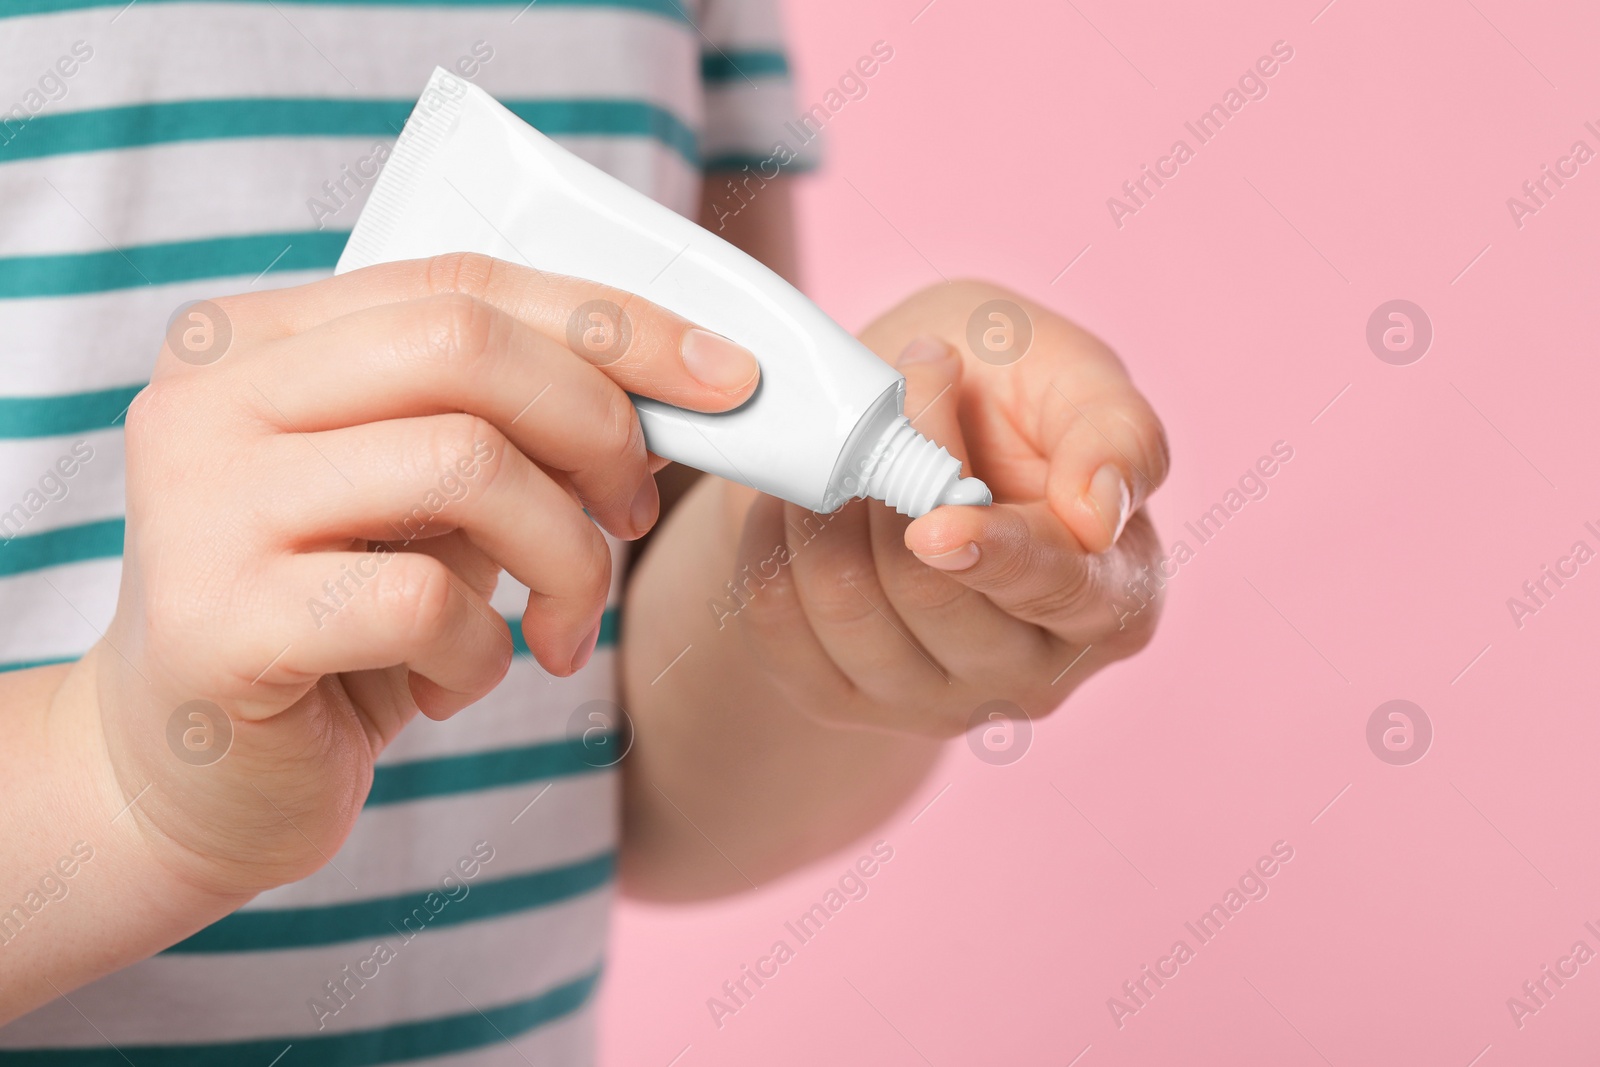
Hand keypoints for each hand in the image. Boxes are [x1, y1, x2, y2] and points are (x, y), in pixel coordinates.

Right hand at [86, 253, 759, 898]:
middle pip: (466, 351)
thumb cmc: (332, 624)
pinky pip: (424, 602)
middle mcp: (208, 400)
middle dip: (597, 430)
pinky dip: (486, 653)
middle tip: (631, 516)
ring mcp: (200, 506)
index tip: (727, 379)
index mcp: (253, 341)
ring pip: (464, 465)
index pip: (463, 285)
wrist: (190, 782)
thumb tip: (675, 387)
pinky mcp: (219, 623)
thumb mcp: (416, 499)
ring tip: (560, 627)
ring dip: (562, 557)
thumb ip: (499, 423)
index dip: (614, 323)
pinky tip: (455, 685)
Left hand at [720, 279, 1168, 735]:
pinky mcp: (842, 700)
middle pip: (934, 598)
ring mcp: (934, 701)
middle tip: (888, 392)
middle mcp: (1032, 674)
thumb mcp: (1077, 375)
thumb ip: (1117, 432)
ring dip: (825, 506)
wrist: (901, 428)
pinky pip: (778, 626)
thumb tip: (1098, 514)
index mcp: (1115, 598)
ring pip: (850, 611)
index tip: (933, 524)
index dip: (993, 552)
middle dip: (892, 482)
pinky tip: (793, 496)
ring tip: (839, 438)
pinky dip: (771, 544)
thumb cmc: (1009, 396)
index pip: (1057, 590)